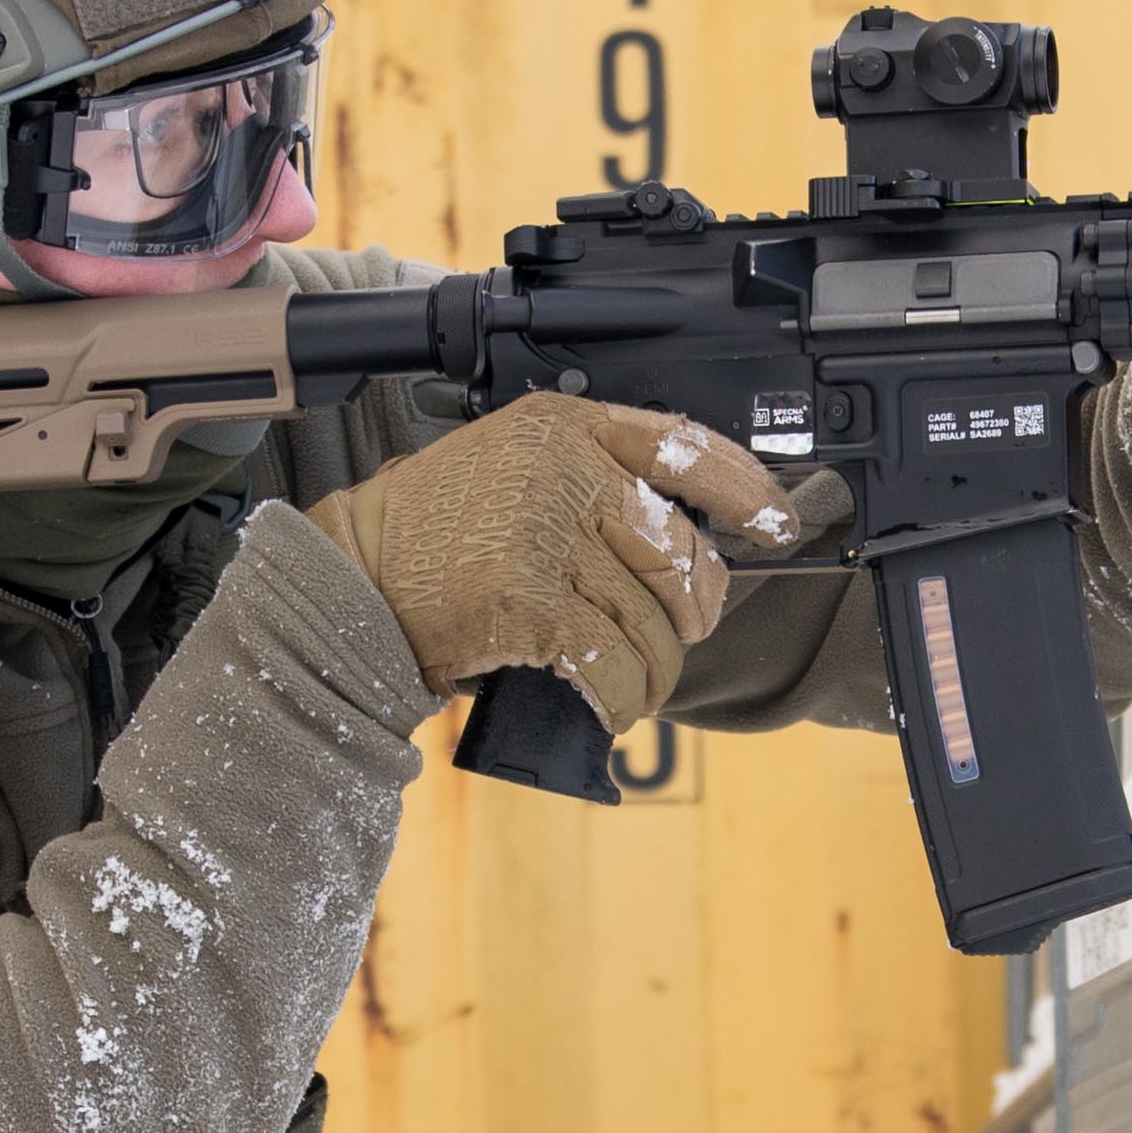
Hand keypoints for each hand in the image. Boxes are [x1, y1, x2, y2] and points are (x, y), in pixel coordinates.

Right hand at [300, 395, 795, 732]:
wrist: (352, 575)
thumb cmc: (434, 530)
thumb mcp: (511, 464)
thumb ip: (590, 478)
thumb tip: (684, 536)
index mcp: (566, 427)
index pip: (682, 445)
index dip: (745, 487)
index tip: (779, 520)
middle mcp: (564, 472)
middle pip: (682, 551)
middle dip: (693, 610)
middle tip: (678, 635)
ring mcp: (546, 534)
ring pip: (652, 620)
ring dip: (655, 670)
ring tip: (636, 684)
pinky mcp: (530, 601)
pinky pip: (613, 663)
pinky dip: (621, 697)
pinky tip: (609, 704)